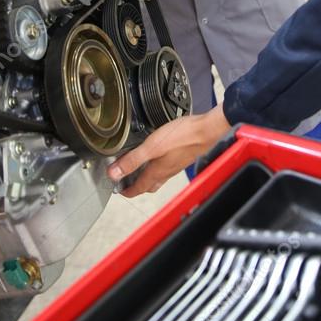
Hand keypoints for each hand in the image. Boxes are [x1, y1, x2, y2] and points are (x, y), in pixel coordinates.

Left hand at [108, 107, 230, 196]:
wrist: (206, 130)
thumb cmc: (183, 136)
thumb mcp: (152, 146)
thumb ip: (132, 159)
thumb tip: (114, 173)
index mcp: (157, 171)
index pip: (138, 188)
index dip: (126, 191)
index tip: (118, 190)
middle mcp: (166, 172)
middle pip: (148, 185)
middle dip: (136, 186)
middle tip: (126, 182)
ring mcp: (175, 165)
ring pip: (158, 177)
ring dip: (146, 176)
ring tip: (137, 168)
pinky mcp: (181, 157)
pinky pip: (166, 168)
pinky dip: (156, 166)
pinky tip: (156, 156)